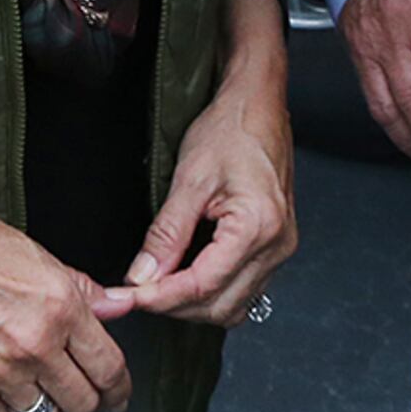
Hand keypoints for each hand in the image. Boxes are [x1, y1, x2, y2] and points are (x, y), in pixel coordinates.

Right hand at [0, 109, 128, 411]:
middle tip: (87, 396)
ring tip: (48, 399)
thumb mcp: (34, 253)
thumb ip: (80, 288)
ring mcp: (0, 372)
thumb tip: (117, 306)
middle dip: (91, 402)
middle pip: (84, 401)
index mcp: (60, 306)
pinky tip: (11, 403)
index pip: (109, 366)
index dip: (120, 386)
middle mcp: (35, 344)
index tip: (118, 392)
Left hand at [113, 0, 298, 324]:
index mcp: (258, 227)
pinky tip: (187, 274)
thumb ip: (166, 233)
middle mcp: (277, 245)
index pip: (204, 285)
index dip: (162, 297)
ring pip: (234, 306)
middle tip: (137, 291)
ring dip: (194, 304)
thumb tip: (143, 275)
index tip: (130, 296)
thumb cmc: (230, 129)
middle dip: (175, 306)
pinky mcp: (275, 247)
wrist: (258, 105)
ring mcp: (280, 249)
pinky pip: (244, 289)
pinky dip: (212, 291)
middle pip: (220, 306)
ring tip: (159, 284)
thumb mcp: (190, 177)